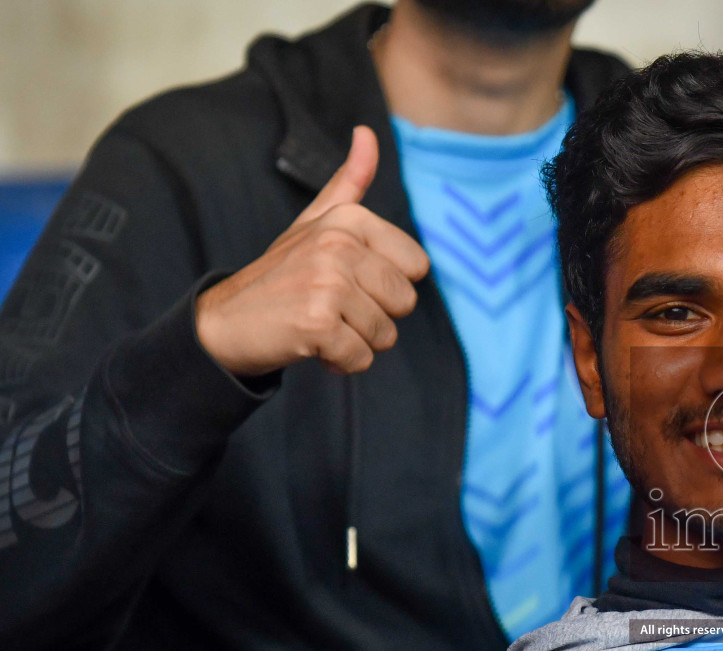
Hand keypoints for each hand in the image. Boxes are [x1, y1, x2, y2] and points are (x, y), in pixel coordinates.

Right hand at [194, 125, 429, 376]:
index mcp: (349, 220)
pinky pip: (361, 359)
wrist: (223, 321)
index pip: (417, 267)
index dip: (389, 285)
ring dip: (356, 341)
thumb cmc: (281, 274)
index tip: (351, 281)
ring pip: (385, 334)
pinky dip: (340, 362)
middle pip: (404, 303)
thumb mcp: (315, 222)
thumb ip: (349, 182)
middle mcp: (340, 245)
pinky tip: (311, 345)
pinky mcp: (317, 322)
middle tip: (333, 307)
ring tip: (320, 324)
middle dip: (375, 316)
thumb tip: (367, 134)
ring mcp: (327, 283)